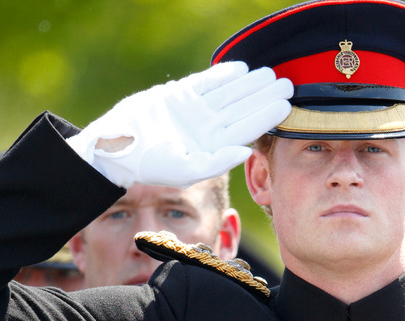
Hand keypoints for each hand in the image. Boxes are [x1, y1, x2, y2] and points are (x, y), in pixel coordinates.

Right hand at [67, 61, 292, 187]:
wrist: (117, 146)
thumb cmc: (151, 164)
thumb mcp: (186, 169)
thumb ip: (218, 161)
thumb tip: (247, 151)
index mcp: (214, 146)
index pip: (247, 129)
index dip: (266, 116)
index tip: (286, 105)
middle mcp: (208, 128)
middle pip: (242, 108)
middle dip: (264, 96)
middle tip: (287, 84)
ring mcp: (195, 110)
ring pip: (228, 93)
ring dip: (248, 83)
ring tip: (269, 73)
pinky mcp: (180, 95)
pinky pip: (206, 82)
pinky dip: (222, 74)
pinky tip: (241, 68)